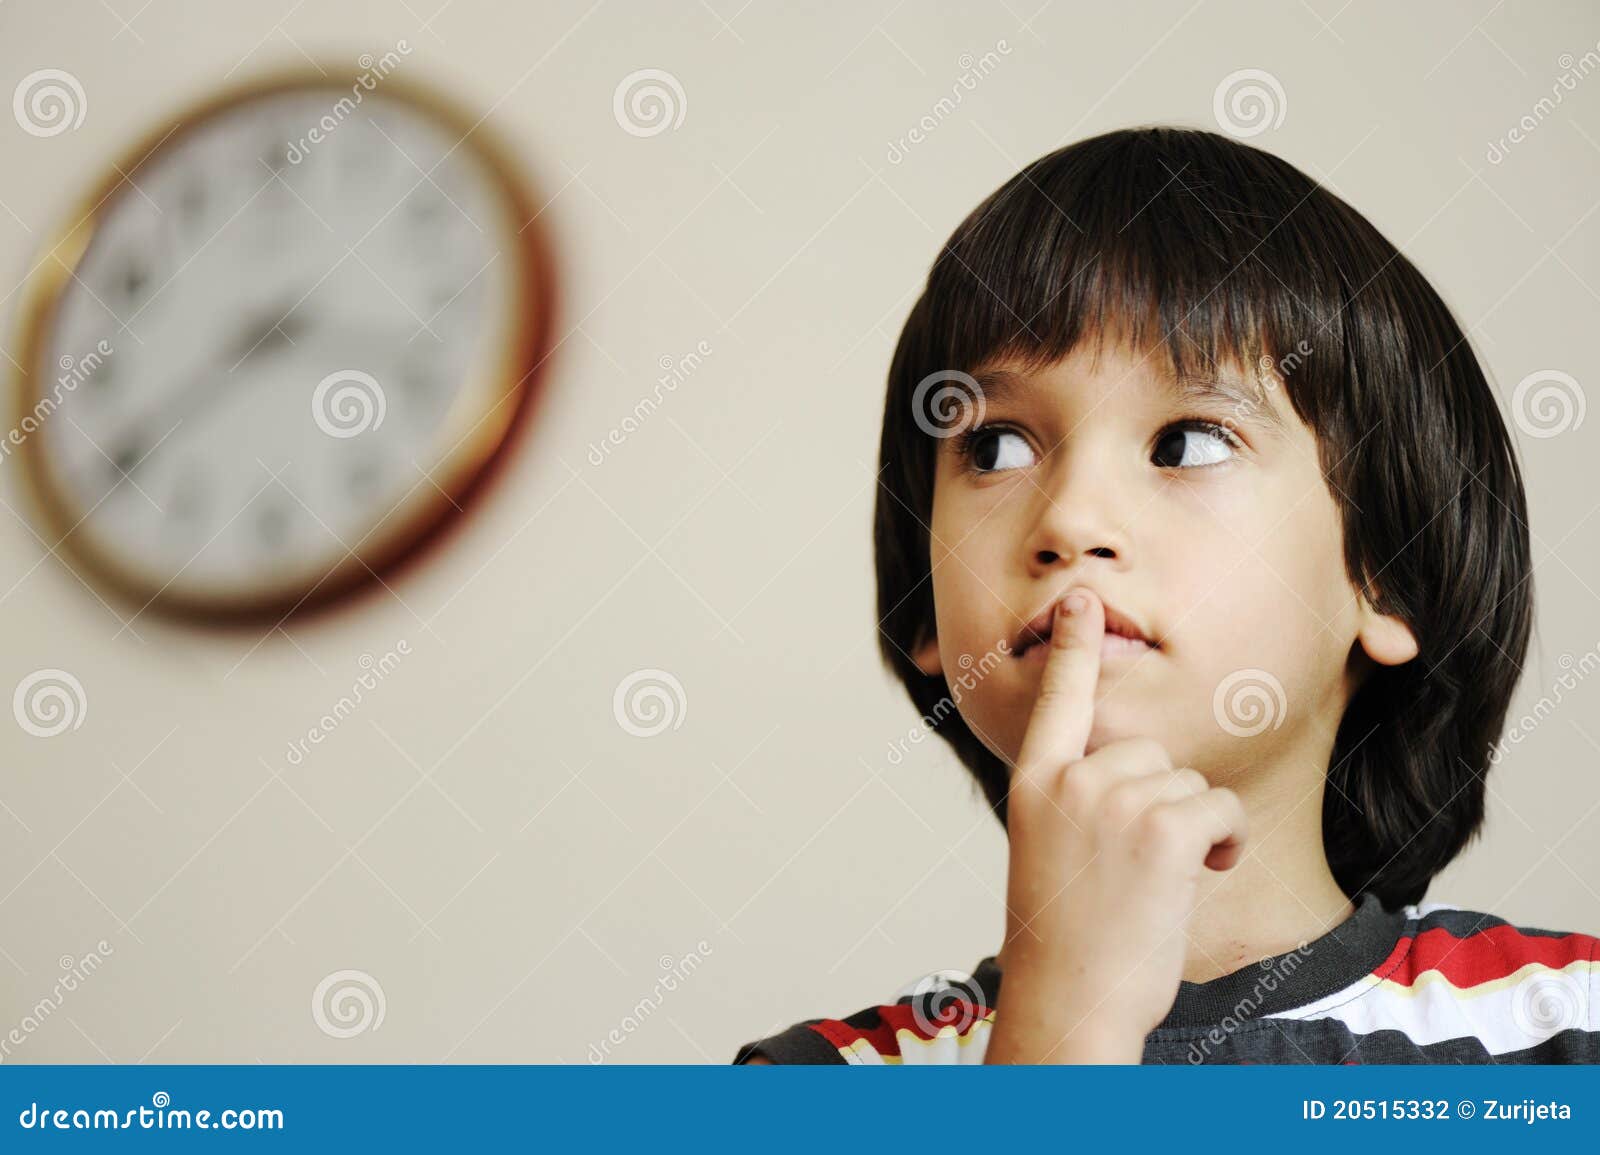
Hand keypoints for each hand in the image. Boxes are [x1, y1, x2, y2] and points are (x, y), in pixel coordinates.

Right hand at [984, 587, 1248, 1063]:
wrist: (1070, 1001)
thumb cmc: (1066, 937)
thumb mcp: (1050, 851)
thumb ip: (1076, 801)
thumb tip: (1134, 774)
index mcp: (1033, 783)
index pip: (1056, 697)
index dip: (1073, 644)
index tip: (1082, 599)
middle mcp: (1070, 781)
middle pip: (1151, 752)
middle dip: (1164, 801)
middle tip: (1141, 862)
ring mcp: (1115, 802)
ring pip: (1190, 782)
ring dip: (1195, 827)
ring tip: (1161, 881)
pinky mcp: (1164, 828)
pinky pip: (1220, 807)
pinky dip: (1225, 843)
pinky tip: (1197, 878)